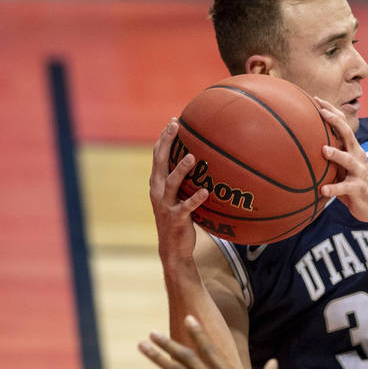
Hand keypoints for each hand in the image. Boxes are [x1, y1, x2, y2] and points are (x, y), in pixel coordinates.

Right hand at [149, 119, 206, 260]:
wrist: (173, 248)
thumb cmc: (181, 218)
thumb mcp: (182, 195)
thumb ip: (188, 179)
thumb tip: (209, 160)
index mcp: (158, 183)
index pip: (158, 155)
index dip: (164, 138)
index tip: (174, 120)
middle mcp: (158, 191)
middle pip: (159, 162)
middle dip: (166, 142)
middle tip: (176, 126)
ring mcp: (165, 205)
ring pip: (171, 183)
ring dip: (181, 169)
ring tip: (193, 157)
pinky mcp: (176, 219)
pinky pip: (186, 207)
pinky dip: (195, 199)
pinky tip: (205, 191)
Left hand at [311, 97, 367, 237]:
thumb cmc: (351, 183)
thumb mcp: (340, 166)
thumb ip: (328, 155)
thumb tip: (300, 145)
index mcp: (352, 148)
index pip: (342, 124)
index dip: (331, 111)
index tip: (316, 99)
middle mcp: (357, 155)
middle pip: (348, 134)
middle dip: (335, 121)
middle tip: (321, 113)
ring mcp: (359, 171)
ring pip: (348, 160)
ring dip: (336, 154)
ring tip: (324, 150)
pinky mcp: (359, 188)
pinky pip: (346, 187)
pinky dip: (334, 188)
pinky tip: (323, 190)